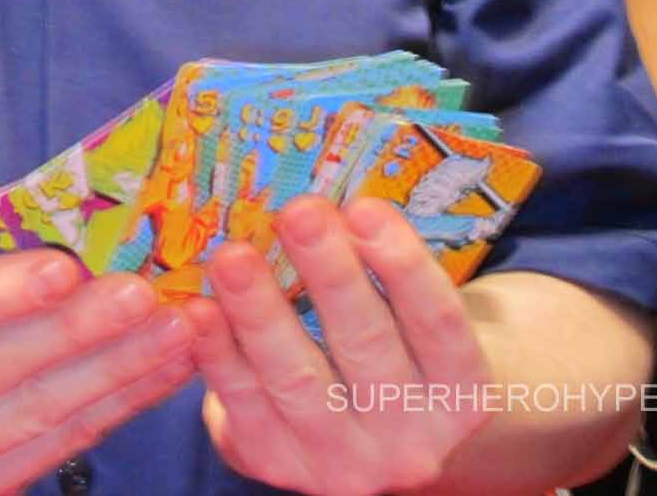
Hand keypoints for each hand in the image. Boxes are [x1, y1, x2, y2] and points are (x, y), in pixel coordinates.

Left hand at [186, 197, 491, 495]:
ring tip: (233, 256)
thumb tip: (323, 190)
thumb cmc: (389, 337)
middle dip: (329, 275)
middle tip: (297, 211)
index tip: (364, 207)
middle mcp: (412, 438)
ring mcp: (345, 462)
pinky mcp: (280, 466)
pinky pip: (245, 407)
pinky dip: (218, 355)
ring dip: (261, 313)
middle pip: (368, 348)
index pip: (438, 323)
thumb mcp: (406, 309)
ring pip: (299, 383)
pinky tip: (197, 308)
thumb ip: (376, 261)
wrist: (366, 426)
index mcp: (459, 389)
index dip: (403, 265)